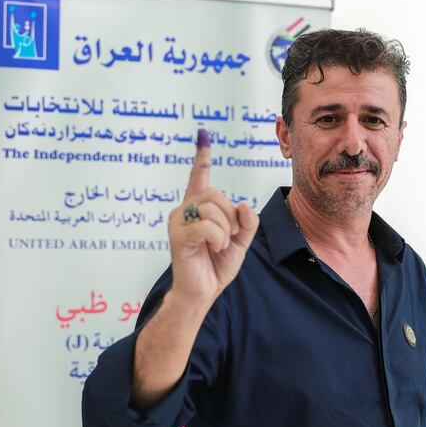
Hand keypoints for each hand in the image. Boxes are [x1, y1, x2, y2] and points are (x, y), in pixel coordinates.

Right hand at [167, 129, 258, 307]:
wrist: (202, 292)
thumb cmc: (216, 266)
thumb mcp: (240, 241)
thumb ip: (247, 223)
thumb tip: (244, 204)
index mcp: (199, 208)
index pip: (200, 176)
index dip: (201, 155)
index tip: (202, 134)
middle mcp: (185, 209)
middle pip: (216, 194)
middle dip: (231, 216)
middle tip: (228, 238)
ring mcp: (179, 221)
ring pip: (213, 208)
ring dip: (225, 229)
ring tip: (219, 246)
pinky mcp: (178, 235)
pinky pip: (207, 226)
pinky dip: (218, 238)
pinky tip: (214, 249)